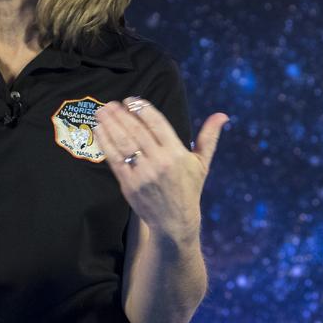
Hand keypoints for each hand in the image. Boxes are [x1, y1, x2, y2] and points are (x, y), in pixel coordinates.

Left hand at [92, 97, 228, 240]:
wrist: (175, 222)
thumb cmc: (189, 189)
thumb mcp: (202, 163)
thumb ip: (209, 137)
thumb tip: (222, 115)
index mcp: (177, 154)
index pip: (157, 123)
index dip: (142, 109)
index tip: (131, 100)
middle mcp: (160, 162)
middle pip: (137, 131)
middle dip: (121, 114)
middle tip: (111, 102)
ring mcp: (143, 173)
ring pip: (123, 142)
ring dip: (111, 124)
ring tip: (101, 111)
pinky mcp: (129, 184)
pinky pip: (115, 159)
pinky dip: (106, 142)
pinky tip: (99, 130)